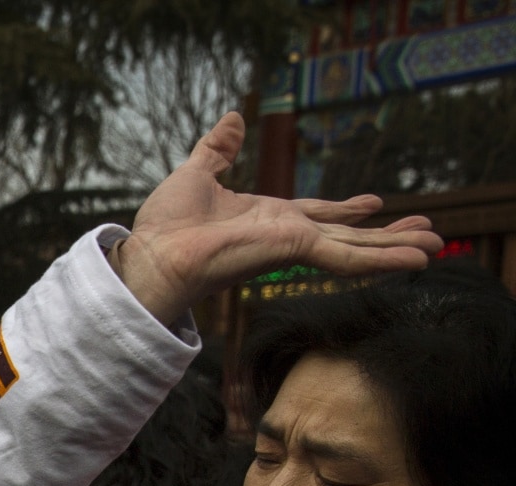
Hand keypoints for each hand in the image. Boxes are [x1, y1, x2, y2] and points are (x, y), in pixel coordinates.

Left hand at [111, 113, 441, 325]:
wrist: (153, 255)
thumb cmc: (165, 226)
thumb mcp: (196, 174)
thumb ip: (217, 149)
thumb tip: (231, 119)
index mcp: (265, 218)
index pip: (316, 214)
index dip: (345, 210)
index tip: (373, 205)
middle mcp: (284, 234)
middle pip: (347, 234)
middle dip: (385, 235)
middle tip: (424, 233)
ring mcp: (292, 245)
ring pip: (357, 248)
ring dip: (396, 247)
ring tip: (435, 248)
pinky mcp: (294, 252)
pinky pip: (347, 257)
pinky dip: (383, 259)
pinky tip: (416, 262)